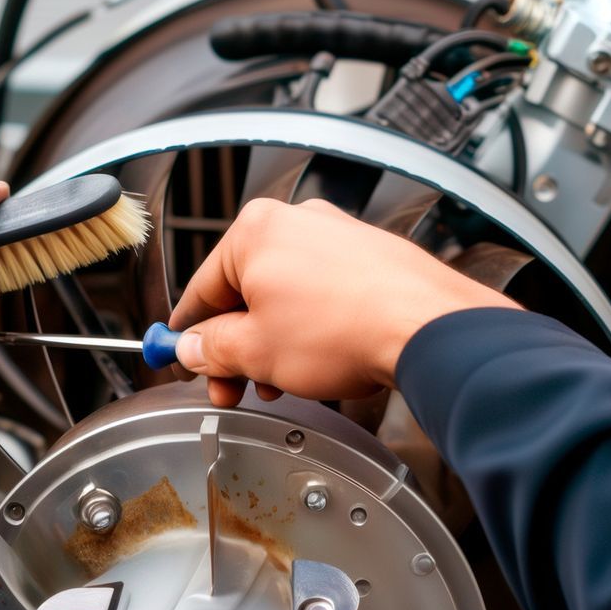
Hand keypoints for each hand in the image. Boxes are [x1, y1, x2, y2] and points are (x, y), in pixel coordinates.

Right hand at [169, 198, 516, 407]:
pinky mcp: (372, 256)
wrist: (427, 328)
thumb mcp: (255, 352)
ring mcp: (339, 236)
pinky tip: (319, 363)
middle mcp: (297, 221)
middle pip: (246, 292)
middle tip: (234, 388)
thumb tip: (195, 348)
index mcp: (255, 231)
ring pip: (287, 296)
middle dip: (237, 348)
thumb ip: (213, 349)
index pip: (202, 288)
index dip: (189, 332)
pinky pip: (324, 295)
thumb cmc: (345, 328)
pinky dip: (313, 329)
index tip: (183, 356)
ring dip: (275, 343)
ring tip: (282, 383)